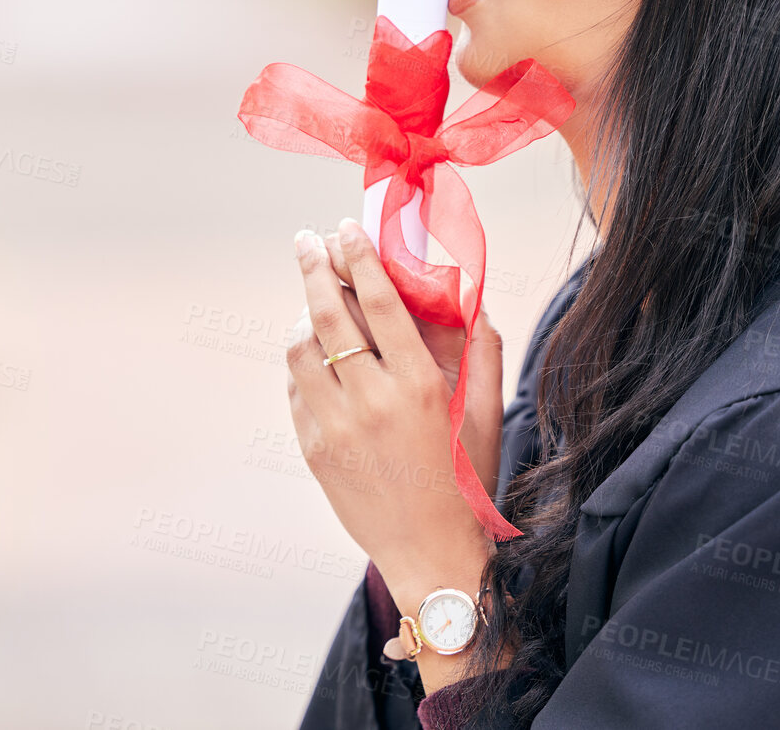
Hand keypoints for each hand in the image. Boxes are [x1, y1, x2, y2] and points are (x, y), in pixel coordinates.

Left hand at [310, 230, 504, 500]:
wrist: (430, 553)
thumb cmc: (465, 479)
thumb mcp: (485, 414)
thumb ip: (481, 351)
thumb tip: (470, 296)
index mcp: (418, 386)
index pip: (378, 303)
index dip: (359, 256)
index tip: (346, 226)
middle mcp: (372, 402)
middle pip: (327, 314)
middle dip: (314, 266)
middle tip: (307, 239)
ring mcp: (335, 427)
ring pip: (299, 349)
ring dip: (302, 315)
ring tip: (313, 299)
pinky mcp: (313, 449)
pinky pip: (294, 389)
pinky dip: (301, 362)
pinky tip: (315, 352)